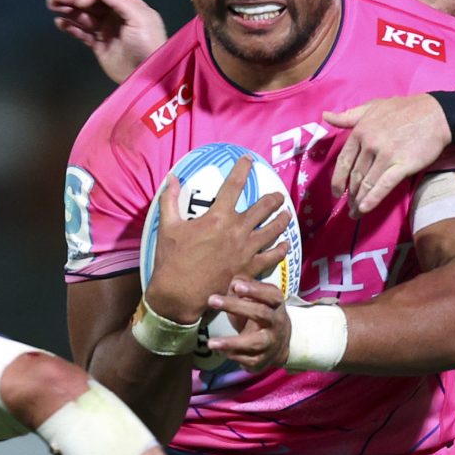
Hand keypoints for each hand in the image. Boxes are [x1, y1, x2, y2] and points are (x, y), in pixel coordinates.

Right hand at [47, 0, 166, 84]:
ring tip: (51, 5)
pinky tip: (60, 23)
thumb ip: (118, 0)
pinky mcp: (99, 46)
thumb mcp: (139, 18)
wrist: (146, 75)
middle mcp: (115, 16)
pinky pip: (83, 33)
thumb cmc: (146, 44)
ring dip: (68, 10)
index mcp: (127, 6)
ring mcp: (106, 31)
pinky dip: (71, 27)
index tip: (80, 2)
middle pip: (90, 3)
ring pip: (84, 17)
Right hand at [142, 160, 292, 323]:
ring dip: (281, 220)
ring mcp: (247, 250)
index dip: (242, 169)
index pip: (234, 185)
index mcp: (218, 217)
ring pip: (273, 230)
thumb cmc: (172, 260)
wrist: (180, 294)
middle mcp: (237, 230)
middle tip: (278, 196)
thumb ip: (170, 199)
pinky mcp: (250, 269)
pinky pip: (272, 257)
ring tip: (286, 214)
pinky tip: (285, 245)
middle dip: (273, 199)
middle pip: (263, 208)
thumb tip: (171, 178)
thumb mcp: (167, 226)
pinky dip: (281, 249)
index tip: (248, 160)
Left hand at [206, 277, 291, 372]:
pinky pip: (249, 360)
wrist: (279, 343)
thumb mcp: (256, 298)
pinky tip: (220, 351)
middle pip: (261, 313)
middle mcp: (277, 323)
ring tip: (211, 342)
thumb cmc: (260, 313)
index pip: (270, 295)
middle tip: (212, 300)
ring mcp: (271, 343)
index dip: (255, 290)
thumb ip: (243, 288)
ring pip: (255, 343)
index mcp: (276, 304)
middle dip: (236, 307)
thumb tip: (233, 282)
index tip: (236, 286)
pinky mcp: (263, 360)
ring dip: (232, 342)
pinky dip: (234, 356)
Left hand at [325, 93, 452, 216]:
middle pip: (355, 176)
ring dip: (359, 201)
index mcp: (360, 131)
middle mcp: (370, 144)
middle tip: (349, 206)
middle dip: (350, 194)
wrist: (435, 114)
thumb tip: (325, 116)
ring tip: (356, 213)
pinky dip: (372, 199)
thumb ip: (348, 116)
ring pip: (367, 183)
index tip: (336, 192)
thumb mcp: (372, 106)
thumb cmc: (404, 109)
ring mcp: (386, 156)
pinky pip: (383, 186)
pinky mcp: (402, 165)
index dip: (337, 180)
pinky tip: (365, 209)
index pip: (344, 161)